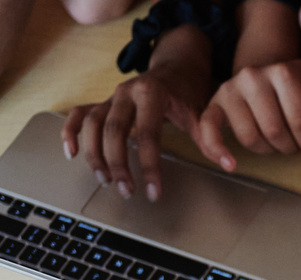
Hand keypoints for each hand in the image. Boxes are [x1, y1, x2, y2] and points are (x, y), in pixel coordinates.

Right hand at [63, 73, 202, 200]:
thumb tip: (229, 164)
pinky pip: (79, 113)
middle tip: (126, 191)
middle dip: (118, 163)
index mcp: (152, 92)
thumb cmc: (187, 92)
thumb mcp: (201, 112)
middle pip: (114, 129)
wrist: (175, 66)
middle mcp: (126, 92)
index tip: (153, 191)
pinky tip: (71, 153)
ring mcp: (111, 96)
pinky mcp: (103, 102)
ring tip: (105, 180)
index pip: (148, 134)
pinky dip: (71, 131)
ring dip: (95, 153)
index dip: (150, 165)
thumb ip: (211, 139)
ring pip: (93, 123)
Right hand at [194, 60, 300, 170]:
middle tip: (295, 147)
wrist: (267, 76)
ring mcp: (231, 89)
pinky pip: (209, 128)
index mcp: (282, 71)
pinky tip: (231, 164)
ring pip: (249, 138)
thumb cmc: (296, 87)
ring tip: (277, 146)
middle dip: (289, 147)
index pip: (298, 120)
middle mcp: (253, 77)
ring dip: (266, 150)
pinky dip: (217, 149)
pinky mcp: (215, 102)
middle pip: (274, 131)